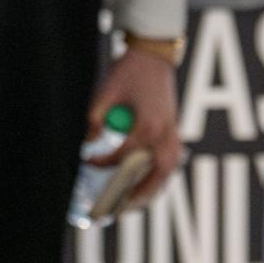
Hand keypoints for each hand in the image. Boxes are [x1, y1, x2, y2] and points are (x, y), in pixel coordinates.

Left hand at [86, 48, 182, 208]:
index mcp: (146, 125)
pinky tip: (147, 183)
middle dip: (138, 193)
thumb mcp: (105, 92)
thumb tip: (88, 143)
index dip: (104, 163)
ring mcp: (173, 134)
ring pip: (167, 171)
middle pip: (155, 175)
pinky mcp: (175, 131)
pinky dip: (160, 175)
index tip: (88, 164)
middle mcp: (164, 134)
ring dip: (152, 188)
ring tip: (133, 202)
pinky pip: (170, 161)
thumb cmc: (128, 71)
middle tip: (119, 207)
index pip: (123, 157)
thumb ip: (95, 119)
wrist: (153, 56)